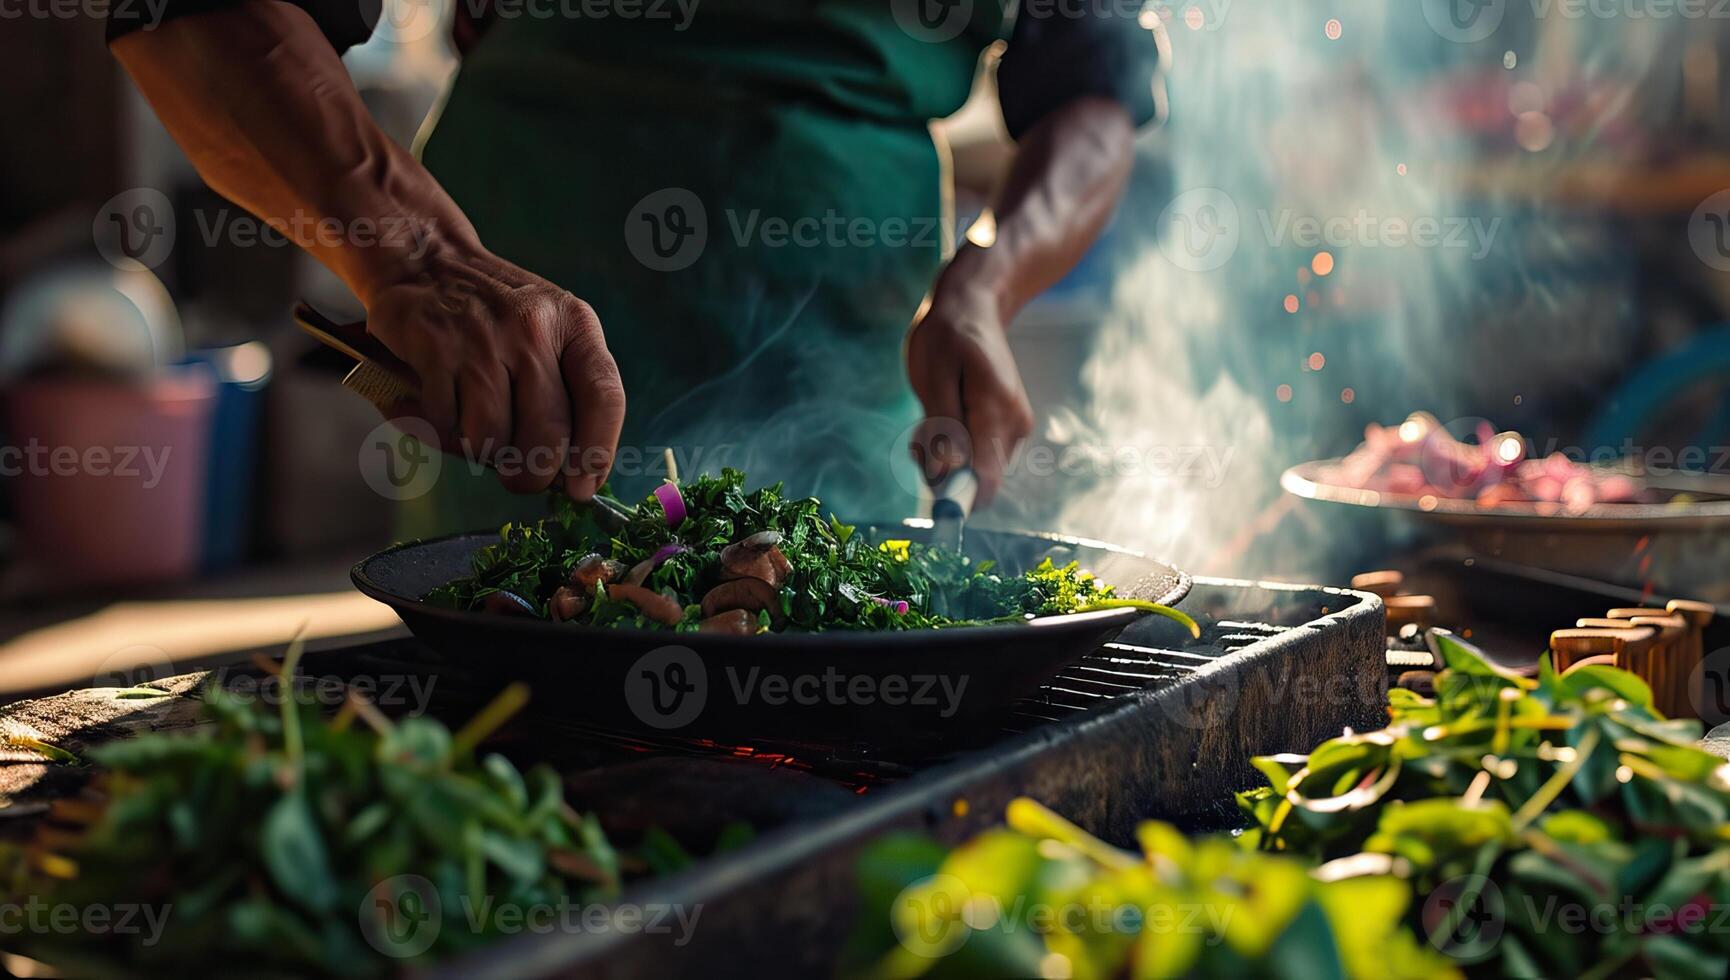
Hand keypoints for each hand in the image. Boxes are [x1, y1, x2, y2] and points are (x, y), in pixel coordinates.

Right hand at [363, 244, 625, 500]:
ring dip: (481, 451)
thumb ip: (568, 390)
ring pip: (492, 439)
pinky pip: (446, 425)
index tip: (582, 488)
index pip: (603, 397)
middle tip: (520, 477)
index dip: (597, 453)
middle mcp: (532, 328)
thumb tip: (576, 475)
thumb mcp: (548, 331)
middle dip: (533, 475)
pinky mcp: (433, 348)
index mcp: (573, 323)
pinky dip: (442, 433)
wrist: (424, 260)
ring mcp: (482, 338)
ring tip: (476, 428)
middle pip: (548, 435)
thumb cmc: (497, 313)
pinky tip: (442, 408)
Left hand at [905, 288, 1033, 506]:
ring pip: (974, 470)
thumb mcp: (933, 376)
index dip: (954, 495)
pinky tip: (942, 417)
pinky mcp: (1006, 430)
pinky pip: (977, 457)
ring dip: (943, 457)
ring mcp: (1014, 429)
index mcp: (997, 411)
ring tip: (930, 416)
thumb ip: (941, 427)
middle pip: (976, 480)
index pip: (985, 480)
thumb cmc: (948, 335)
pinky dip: (952, 447)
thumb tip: (945, 474)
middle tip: (920, 434)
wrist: (974, 307)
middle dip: (940, 469)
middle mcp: (1014, 426)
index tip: (927, 476)